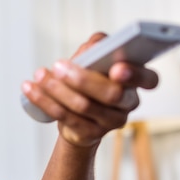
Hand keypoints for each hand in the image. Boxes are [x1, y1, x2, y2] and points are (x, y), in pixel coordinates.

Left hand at [22, 32, 158, 145]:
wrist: (76, 115)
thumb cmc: (89, 79)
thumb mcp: (93, 59)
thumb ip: (97, 46)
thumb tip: (96, 46)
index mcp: (135, 81)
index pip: (149, 79)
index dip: (135, 75)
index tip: (116, 68)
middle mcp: (128, 103)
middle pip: (111, 94)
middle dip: (82, 79)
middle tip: (58, 66)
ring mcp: (111, 122)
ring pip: (84, 106)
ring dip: (57, 89)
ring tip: (39, 75)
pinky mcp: (89, 133)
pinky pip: (65, 117)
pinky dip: (45, 101)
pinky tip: (30, 88)